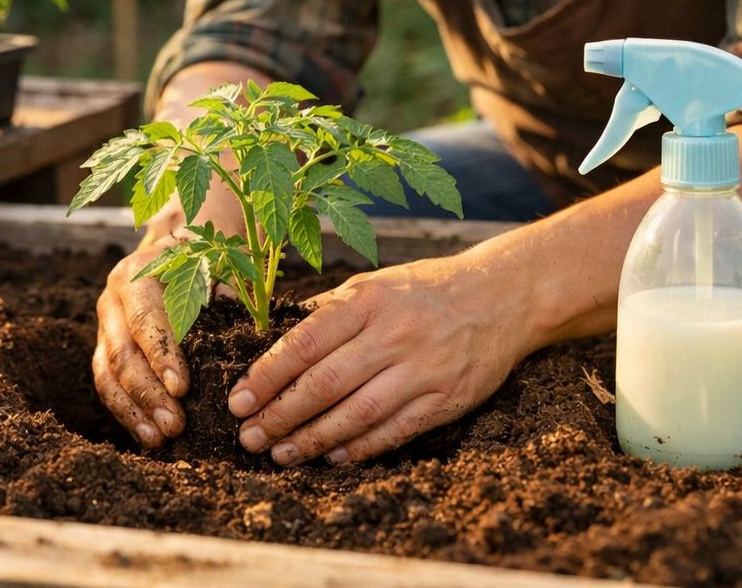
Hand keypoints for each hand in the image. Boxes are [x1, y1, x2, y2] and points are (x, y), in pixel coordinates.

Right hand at [92, 177, 246, 447]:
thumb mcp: (218, 268)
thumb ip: (224, 295)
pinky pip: (108, 384)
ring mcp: (105, 325)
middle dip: (148, 393)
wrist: (179, 249)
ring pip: (108, 372)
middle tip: (175, 424)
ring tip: (160, 439)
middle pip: (122, 352)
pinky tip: (148, 436)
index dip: (161, 355)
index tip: (182, 388)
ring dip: (134, 409)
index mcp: (138, 275)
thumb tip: (245, 333)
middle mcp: (113, 299)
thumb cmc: (207, 262)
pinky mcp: (105, 348)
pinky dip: (127, 412)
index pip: (145, 319)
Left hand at [228, 241, 543, 465]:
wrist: (503, 295)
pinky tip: (331, 457)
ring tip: (281, 454)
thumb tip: (272, 339)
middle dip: (280, 415)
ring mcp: (421, 369)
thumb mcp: (375, 285)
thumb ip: (329, 311)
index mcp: (367, 300)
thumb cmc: (426, 289)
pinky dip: (359, 448)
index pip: (304, 343)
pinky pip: (394, 430)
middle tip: (249, 437)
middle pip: (324, 384)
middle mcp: (392, 334)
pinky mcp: (445, 398)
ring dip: (312, 439)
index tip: (238, 400)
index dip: (266, 376)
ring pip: (355, 414)